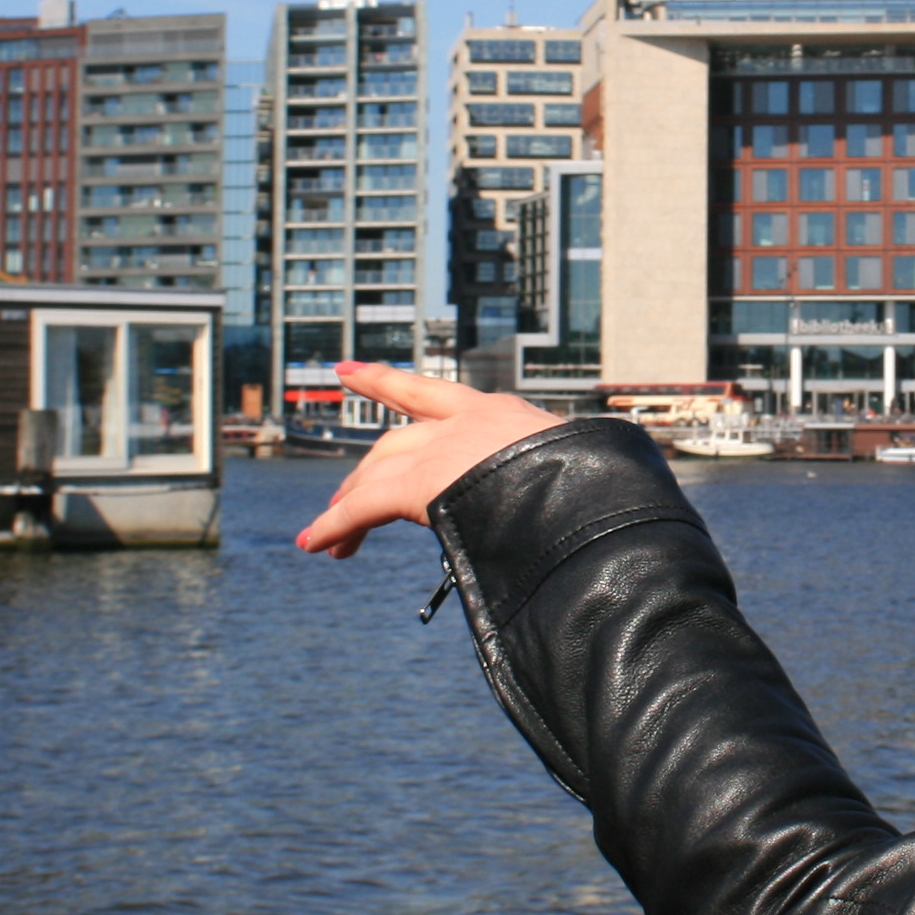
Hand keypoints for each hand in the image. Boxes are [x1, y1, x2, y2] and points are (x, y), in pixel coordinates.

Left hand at [292, 364, 568, 559]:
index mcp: (499, 414)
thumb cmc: (600, 490)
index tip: (352, 370)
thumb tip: (581, 500)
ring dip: (347, 505)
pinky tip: (313, 544)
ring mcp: (439, 450)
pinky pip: (362, 507)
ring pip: (375, 474)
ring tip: (326, 537)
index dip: (386, 382)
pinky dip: (334, 526)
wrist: (591, 496)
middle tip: (342, 495)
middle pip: (395, 440)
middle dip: (364, 468)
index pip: (432, 395)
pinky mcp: (419, 485)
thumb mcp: (575, 470)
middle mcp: (462, 423)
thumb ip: (552, 477)